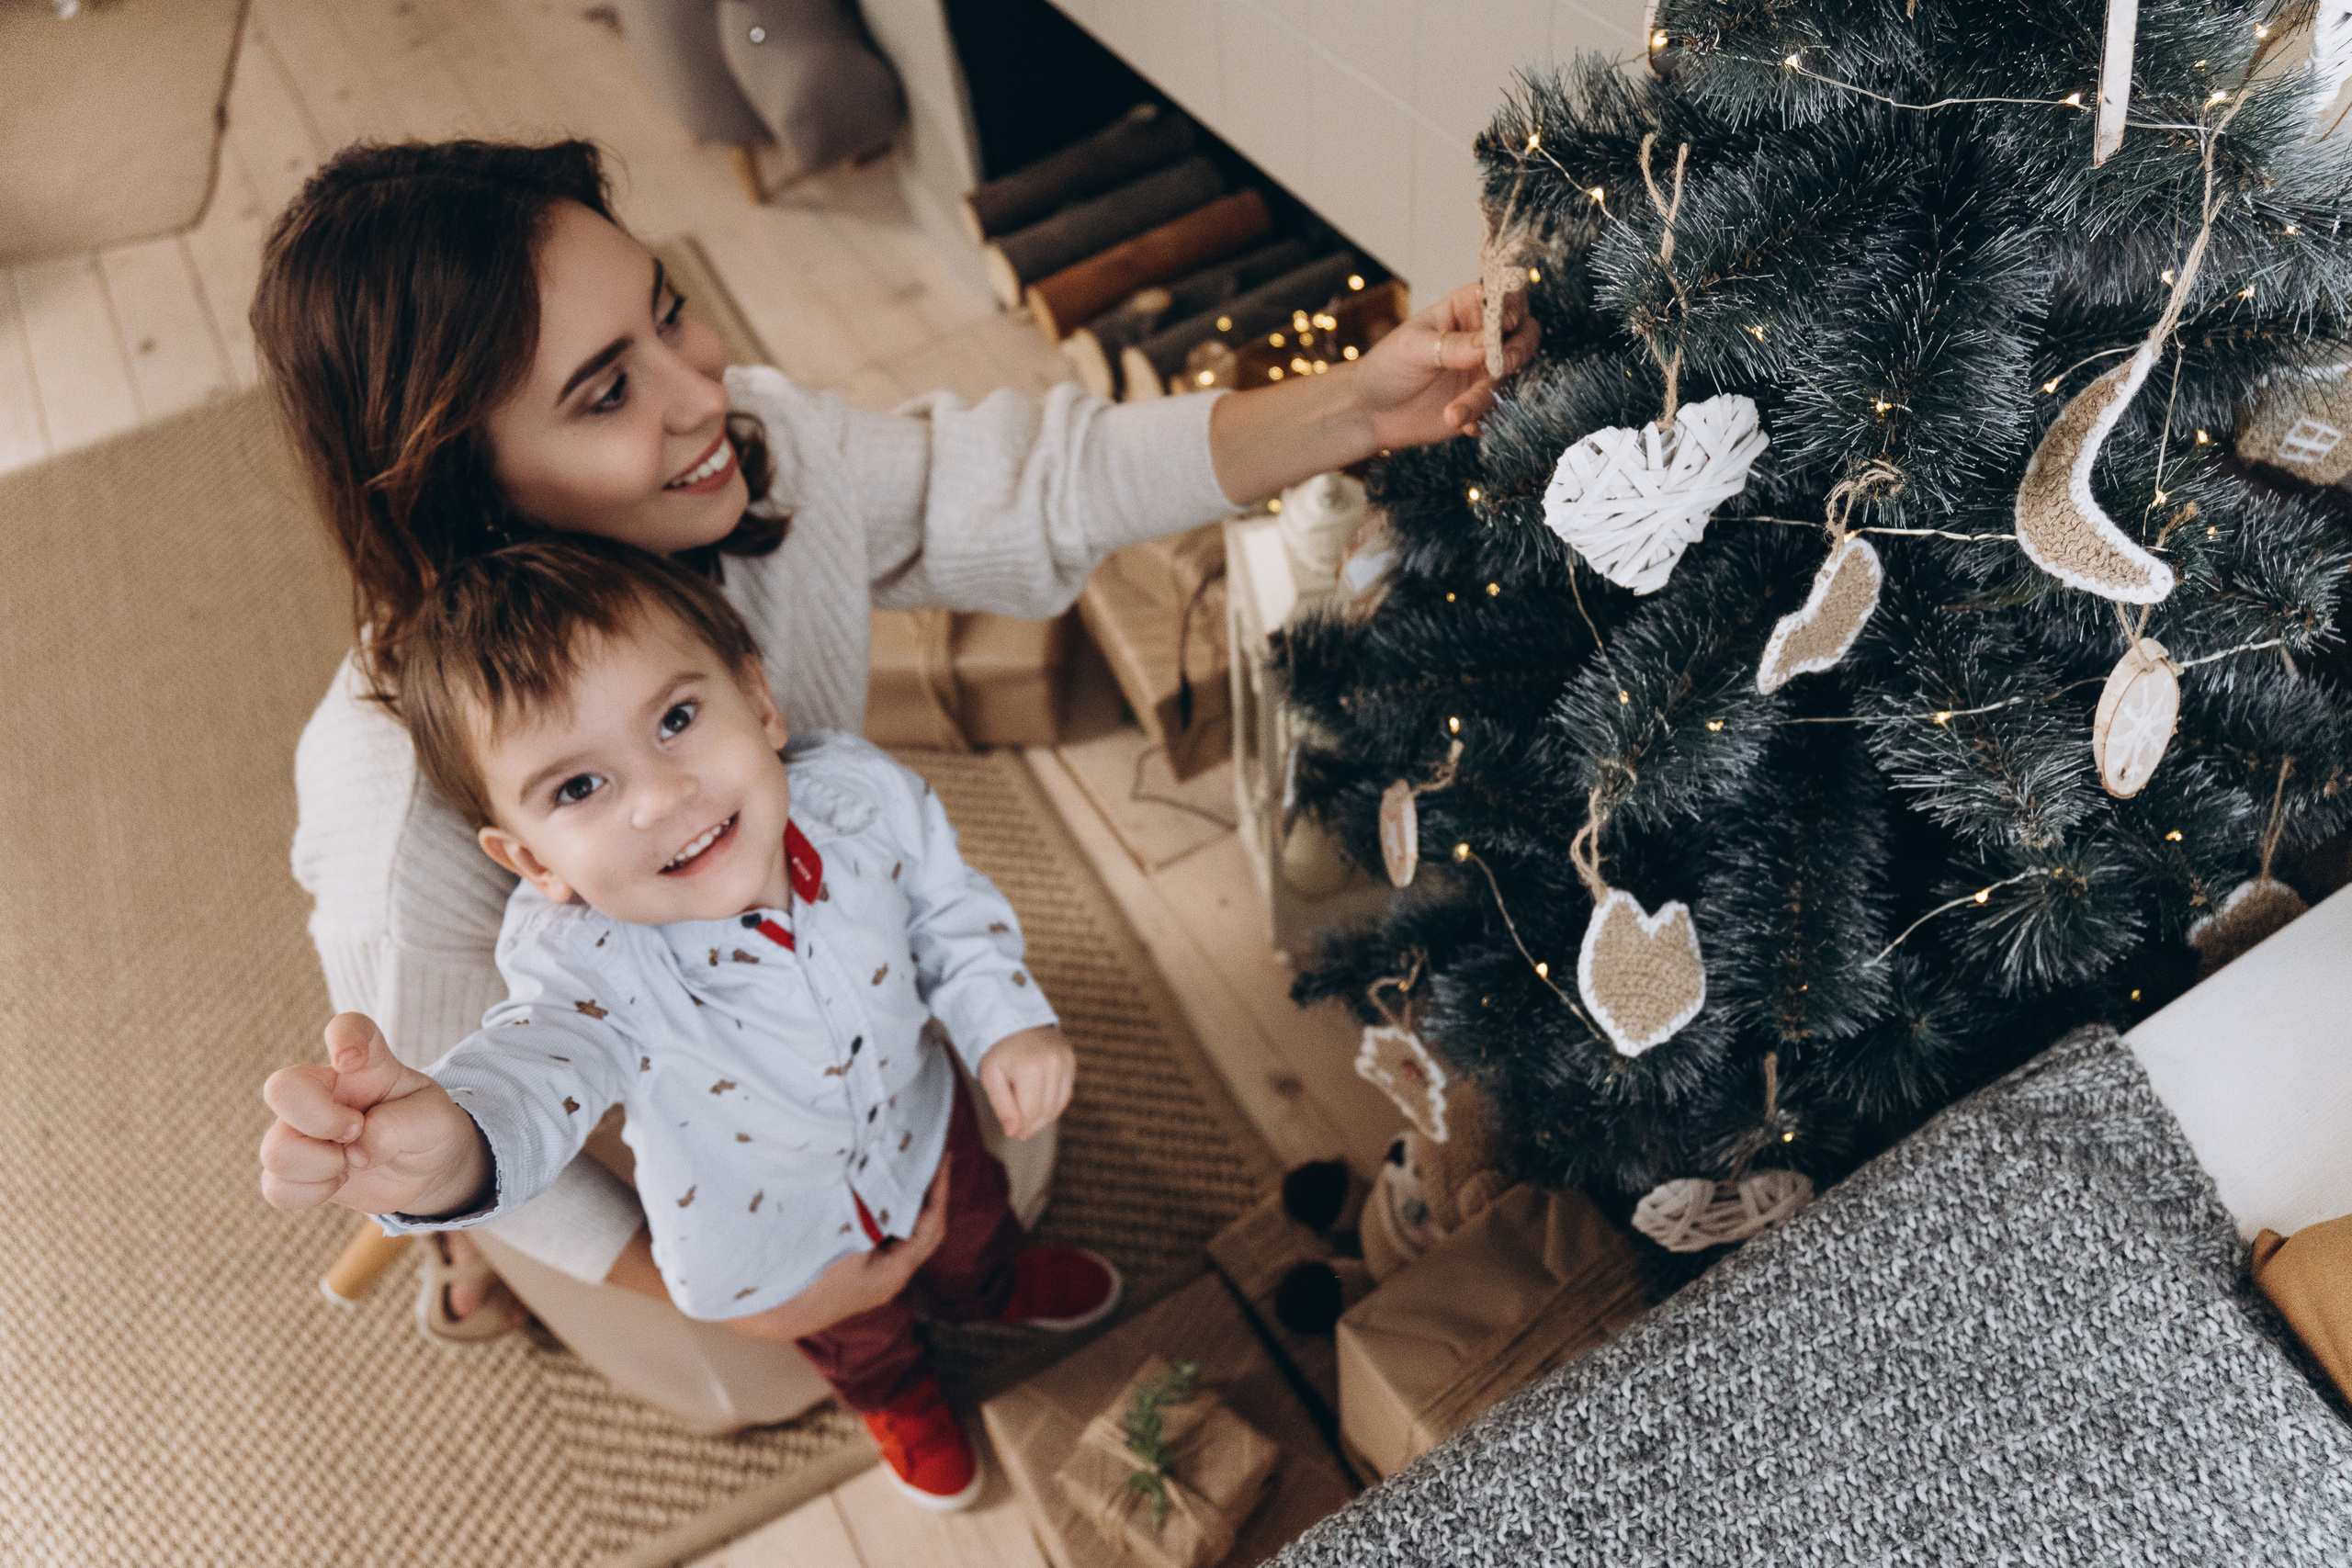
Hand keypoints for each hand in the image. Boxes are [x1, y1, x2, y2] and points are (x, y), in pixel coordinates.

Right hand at [258, 1012, 490, 1218]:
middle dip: (319, 1119)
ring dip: (320, 1166)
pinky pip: (275, 1186)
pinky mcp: (297, 1171)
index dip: (343, 1037)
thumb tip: (355, 1153)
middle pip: (281, 1088)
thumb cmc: (428, 1129)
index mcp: (367, 1065)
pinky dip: (309, 1193)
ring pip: (275, 1149)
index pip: (348, 1028)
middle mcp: (325, 1091)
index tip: (351, 1061)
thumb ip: (399, 1126)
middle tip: (355, 1130)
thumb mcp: (435, 1121)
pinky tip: (337, 1183)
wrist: (425, 1169)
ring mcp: (304, 1130)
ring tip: (353, 1164)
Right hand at [723, 1155, 952, 1340]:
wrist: (773, 1312)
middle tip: (929, 1158)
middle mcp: (891, 1277)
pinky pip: (883, 1237)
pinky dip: (885, 1212)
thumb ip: (867, 1205)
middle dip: (926, 1193)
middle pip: (921, 1228)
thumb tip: (881, 1169)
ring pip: (901, 1232)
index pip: (931, 1224)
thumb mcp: (842, 1235)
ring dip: (904, 1202)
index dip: (938, 1189)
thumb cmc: (808, 1277)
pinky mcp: (858, 1273)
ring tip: (905, 1167)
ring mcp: (875, 1277)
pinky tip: (876, 1191)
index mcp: (895, 1271)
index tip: (940, 1158)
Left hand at [976, 1025, 1074, 1139]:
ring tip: (1029, 1118)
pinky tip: (1041, 1105)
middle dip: (1033, 1125)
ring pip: (1058, 1105)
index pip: (1030, 1112)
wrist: (1016, 1023)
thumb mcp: (991, 1077)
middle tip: (1021, 1131)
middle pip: (1046, 1111)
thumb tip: (1013, 1131)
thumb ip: (1001, 1105)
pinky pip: (1066, 1094)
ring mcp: (1066, 1061)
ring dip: (1044, 1117)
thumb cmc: (1001, 1052)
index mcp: (1030, 1068)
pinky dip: (1054, 1105)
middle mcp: (1053, 1064)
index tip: (1015, 1133)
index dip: (1022, 1127)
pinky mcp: (1072, 1061)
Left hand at [1350, 281, 1539, 447]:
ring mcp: (1483, 371)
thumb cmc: (1386, 367)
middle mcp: (1481, 338)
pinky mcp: (1481, 402)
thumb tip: (1488, 344)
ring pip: (1510, 378)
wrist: (1370, 412)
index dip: (1512, 306)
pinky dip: (1484, 418)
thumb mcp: (1414, 348)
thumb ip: (1453, 346)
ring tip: (1454, 414)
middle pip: (1523, 334)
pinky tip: (1461, 424)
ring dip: (1488, 396)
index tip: (1506, 323)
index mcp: (1464, 310)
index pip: (1502, 297)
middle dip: (1520, 349)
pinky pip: (1498, 409)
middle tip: (1505, 366)